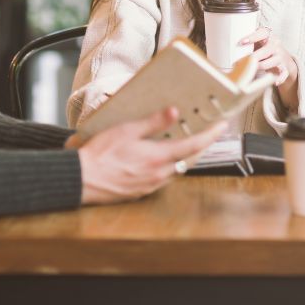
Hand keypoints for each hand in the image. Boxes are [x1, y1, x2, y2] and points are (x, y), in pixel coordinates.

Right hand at [76, 110, 226, 204]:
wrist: (82, 180)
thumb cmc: (100, 155)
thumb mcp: (127, 130)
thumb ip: (153, 122)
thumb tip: (174, 112)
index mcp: (158, 158)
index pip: (194, 146)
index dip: (211, 135)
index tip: (222, 126)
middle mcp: (159, 174)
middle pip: (190, 160)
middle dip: (202, 146)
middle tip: (209, 134)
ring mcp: (151, 185)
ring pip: (178, 170)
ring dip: (186, 157)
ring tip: (188, 144)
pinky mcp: (142, 191)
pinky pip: (164, 178)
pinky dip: (171, 167)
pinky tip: (163, 159)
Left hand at [242, 27, 299, 109]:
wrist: (283, 58)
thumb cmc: (264, 49)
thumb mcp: (258, 43)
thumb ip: (248, 44)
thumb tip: (226, 50)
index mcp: (268, 36)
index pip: (262, 33)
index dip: (252, 37)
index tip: (240, 42)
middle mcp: (276, 45)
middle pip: (266, 51)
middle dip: (253, 57)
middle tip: (240, 63)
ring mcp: (281, 57)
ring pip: (272, 62)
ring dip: (261, 67)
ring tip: (251, 71)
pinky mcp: (285, 68)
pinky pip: (283, 73)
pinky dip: (279, 78)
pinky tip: (274, 82)